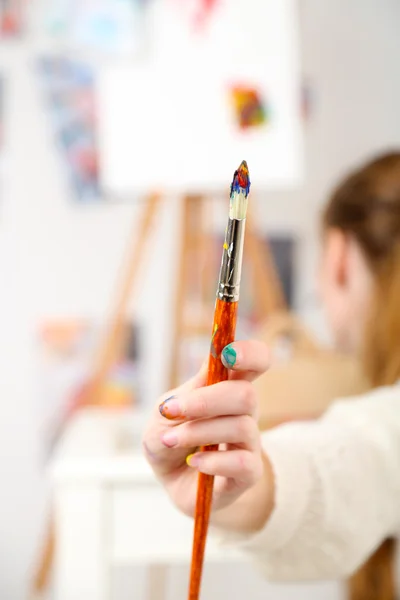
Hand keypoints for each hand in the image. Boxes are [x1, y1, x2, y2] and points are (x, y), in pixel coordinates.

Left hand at [142, 340, 274, 532]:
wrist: (170, 482)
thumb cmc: (169, 440)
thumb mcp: (163, 414)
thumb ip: (184, 394)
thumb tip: (207, 371)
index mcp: (227, 387)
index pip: (256, 361)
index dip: (250, 352)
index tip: (226, 353)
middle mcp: (244, 412)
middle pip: (246, 394)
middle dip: (206, 401)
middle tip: (171, 411)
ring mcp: (249, 442)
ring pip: (240, 427)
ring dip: (198, 432)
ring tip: (170, 440)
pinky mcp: (248, 472)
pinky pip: (241, 462)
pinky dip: (212, 460)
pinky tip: (193, 461)